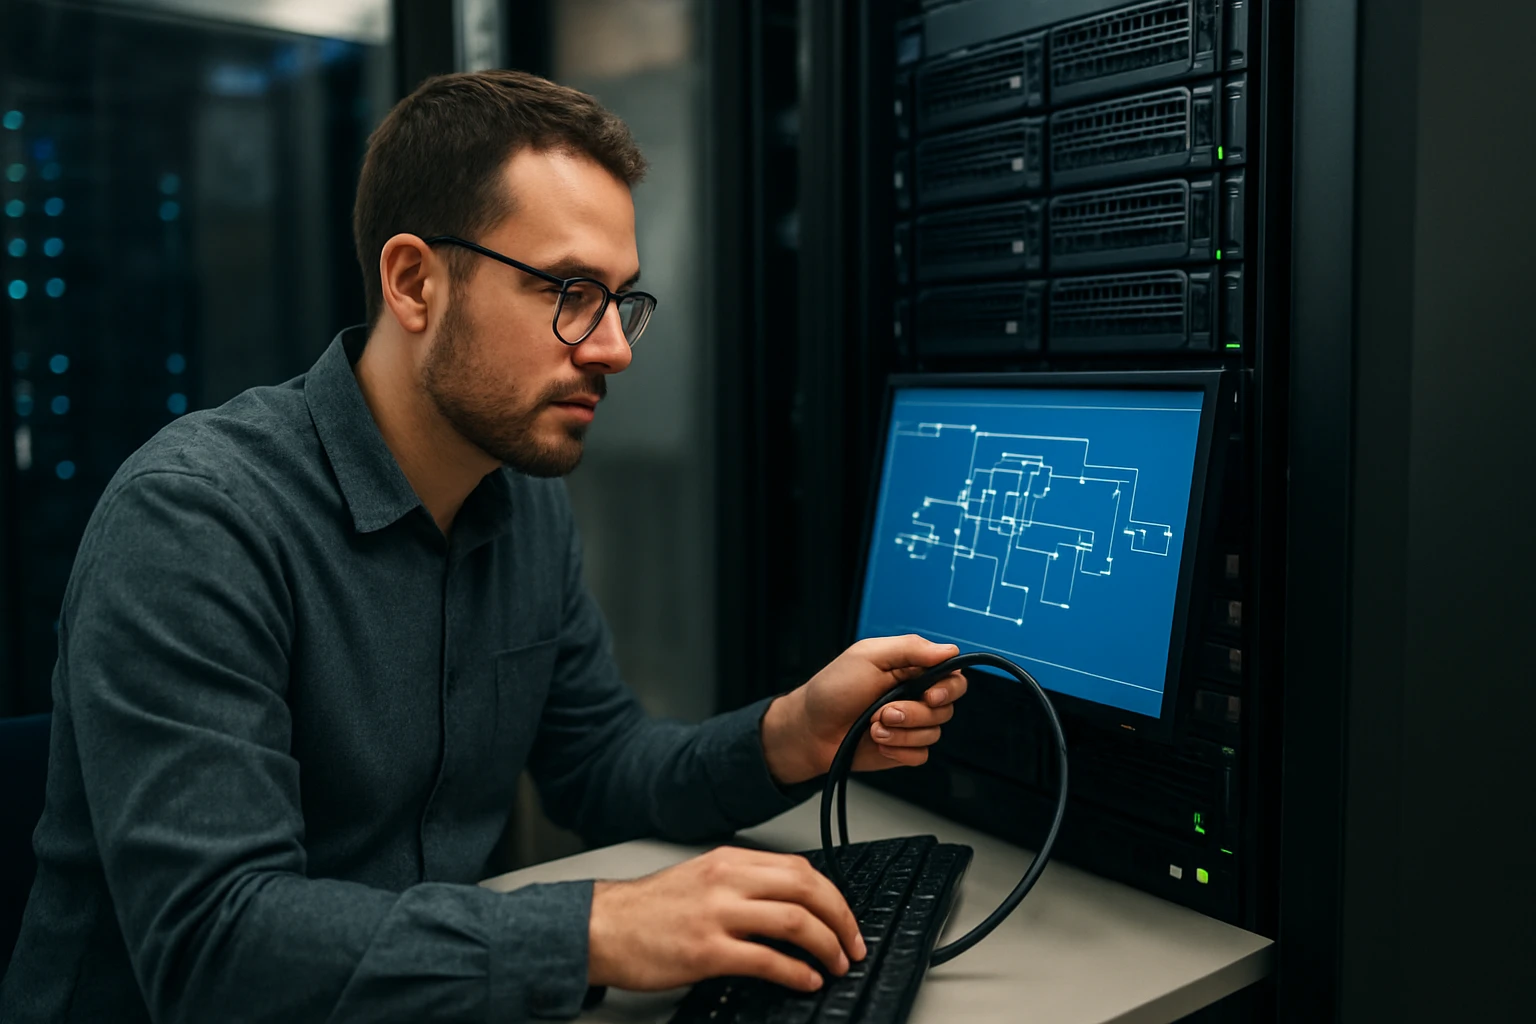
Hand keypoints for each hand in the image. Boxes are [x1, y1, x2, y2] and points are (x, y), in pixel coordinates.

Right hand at [587, 845, 866, 991]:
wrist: (601, 927)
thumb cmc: (647, 910)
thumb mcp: (701, 879)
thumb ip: (743, 885)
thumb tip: (791, 904)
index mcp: (729, 861)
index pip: (799, 868)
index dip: (833, 895)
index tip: (846, 919)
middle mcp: (727, 881)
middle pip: (806, 888)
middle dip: (840, 919)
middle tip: (853, 945)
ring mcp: (717, 915)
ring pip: (793, 920)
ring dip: (826, 945)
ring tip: (836, 965)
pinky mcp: (706, 951)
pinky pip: (766, 959)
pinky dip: (795, 972)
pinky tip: (805, 981)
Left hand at [761, 635, 967, 784]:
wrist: (810, 731)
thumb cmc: (831, 690)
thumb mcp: (868, 657)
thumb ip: (910, 649)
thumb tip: (949, 650)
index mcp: (909, 669)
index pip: (951, 675)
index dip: (948, 687)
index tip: (930, 695)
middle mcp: (913, 696)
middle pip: (946, 708)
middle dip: (916, 713)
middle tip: (887, 711)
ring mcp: (910, 724)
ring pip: (933, 733)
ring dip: (901, 732)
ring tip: (872, 726)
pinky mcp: (903, 748)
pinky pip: (921, 754)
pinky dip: (899, 750)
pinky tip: (878, 742)